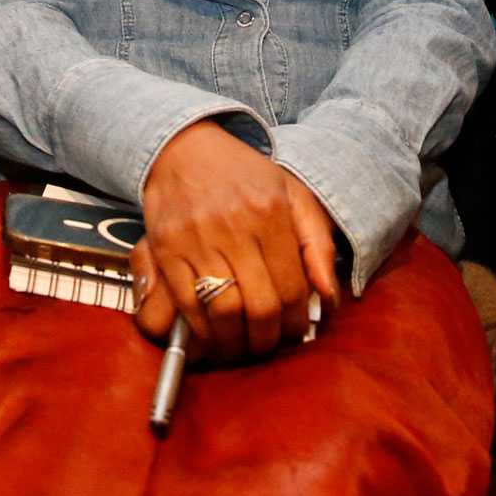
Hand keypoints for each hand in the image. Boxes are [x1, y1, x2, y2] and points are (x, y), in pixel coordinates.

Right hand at [130, 122, 339, 360]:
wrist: (184, 148)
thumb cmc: (245, 176)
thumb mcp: (294, 195)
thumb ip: (318, 245)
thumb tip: (330, 299)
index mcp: (271, 213)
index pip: (292, 288)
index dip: (297, 322)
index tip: (296, 332)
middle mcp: (235, 226)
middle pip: (260, 306)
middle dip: (267, 339)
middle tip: (269, 345)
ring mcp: (197, 239)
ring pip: (223, 311)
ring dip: (236, 342)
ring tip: (242, 347)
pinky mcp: (166, 249)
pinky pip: (186, 303)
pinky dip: (201, 330)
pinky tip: (213, 335)